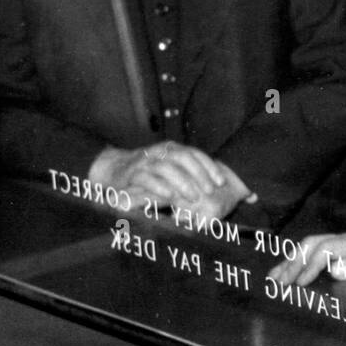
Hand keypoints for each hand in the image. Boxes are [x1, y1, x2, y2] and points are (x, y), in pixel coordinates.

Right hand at [89, 143, 255, 215]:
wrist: (114, 168)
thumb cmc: (149, 171)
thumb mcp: (170, 168)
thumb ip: (193, 174)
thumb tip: (231, 188)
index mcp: (172, 148)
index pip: (195, 154)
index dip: (209, 166)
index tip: (220, 182)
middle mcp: (160, 151)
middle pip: (183, 158)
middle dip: (198, 174)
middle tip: (209, 191)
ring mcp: (146, 161)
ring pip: (166, 168)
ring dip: (182, 182)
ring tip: (193, 197)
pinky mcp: (132, 173)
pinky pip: (147, 179)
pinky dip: (159, 187)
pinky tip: (170, 196)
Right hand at [268, 232, 345, 287]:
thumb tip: (334, 269)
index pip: (327, 248)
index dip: (311, 264)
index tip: (299, 283)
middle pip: (313, 244)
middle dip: (294, 262)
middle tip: (279, 283)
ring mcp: (342, 243)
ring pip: (309, 246)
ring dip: (291, 262)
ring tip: (274, 277)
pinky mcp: (340, 250)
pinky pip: (314, 252)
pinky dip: (298, 262)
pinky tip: (288, 272)